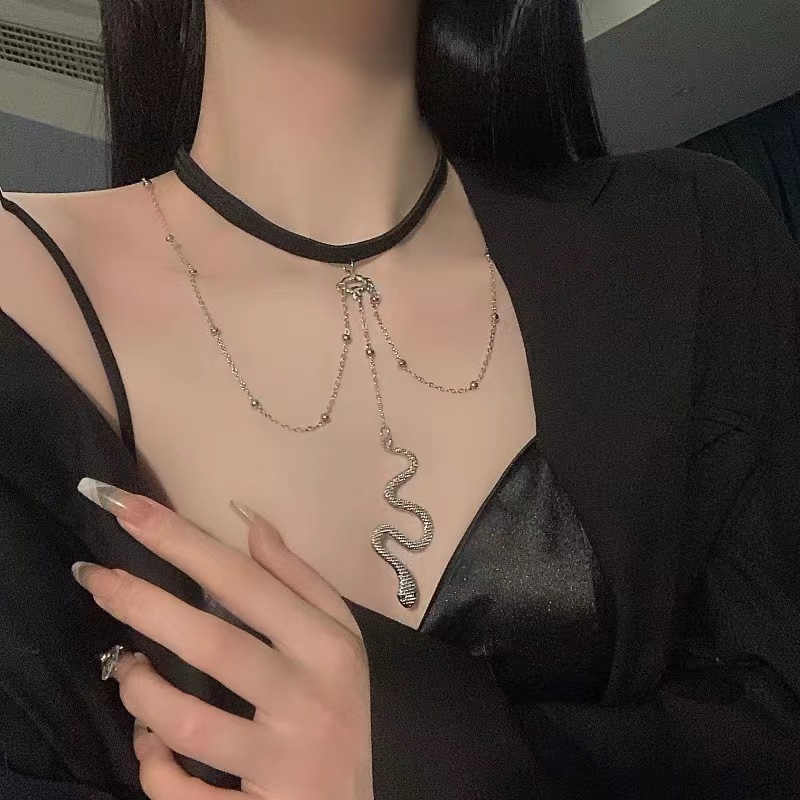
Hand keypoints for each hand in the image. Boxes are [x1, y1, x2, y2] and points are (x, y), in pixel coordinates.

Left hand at [72, 479, 373, 799]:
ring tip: (126, 668)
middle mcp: (307, 698)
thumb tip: (248, 519)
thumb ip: (297, 578)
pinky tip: (148, 741)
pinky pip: (179, 793)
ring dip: (139, 691)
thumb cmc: (340, 707)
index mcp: (326, 646)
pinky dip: (151, 764)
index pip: (245, 582)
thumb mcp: (339, 635)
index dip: (181, 542)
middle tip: (92, 575)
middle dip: (141, 603)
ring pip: (185, 722)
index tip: (126, 508)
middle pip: (212, 643)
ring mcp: (281, 761)